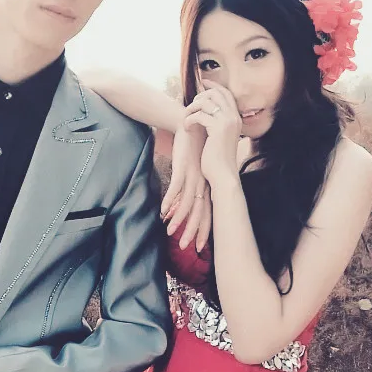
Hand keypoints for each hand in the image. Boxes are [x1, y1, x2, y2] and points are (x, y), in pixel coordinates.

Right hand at [160, 124, 212, 251]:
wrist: (190, 124)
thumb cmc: (191, 149)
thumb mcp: (195, 170)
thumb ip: (191, 188)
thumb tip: (182, 207)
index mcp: (206, 184)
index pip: (207, 212)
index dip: (204, 230)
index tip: (201, 247)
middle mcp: (202, 182)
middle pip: (199, 211)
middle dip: (193, 230)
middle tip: (188, 247)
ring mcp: (193, 175)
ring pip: (187, 202)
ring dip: (178, 218)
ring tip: (170, 232)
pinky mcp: (182, 167)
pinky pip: (176, 187)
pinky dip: (170, 200)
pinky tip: (163, 211)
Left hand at [182, 81, 242, 188]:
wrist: (223, 175)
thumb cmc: (219, 159)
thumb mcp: (221, 137)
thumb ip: (218, 123)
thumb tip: (205, 112)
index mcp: (236, 118)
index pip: (226, 93)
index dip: (213, 85)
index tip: (203, 82)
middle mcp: (234, 117)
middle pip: (215, 94)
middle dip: (199, 97)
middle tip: (190, 107)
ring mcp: (227, 122)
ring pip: (205, 102)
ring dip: (191, 108)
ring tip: (186, 119)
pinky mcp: (217, 129)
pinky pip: (199, 115)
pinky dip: (189, 120)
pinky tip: (187, 128)